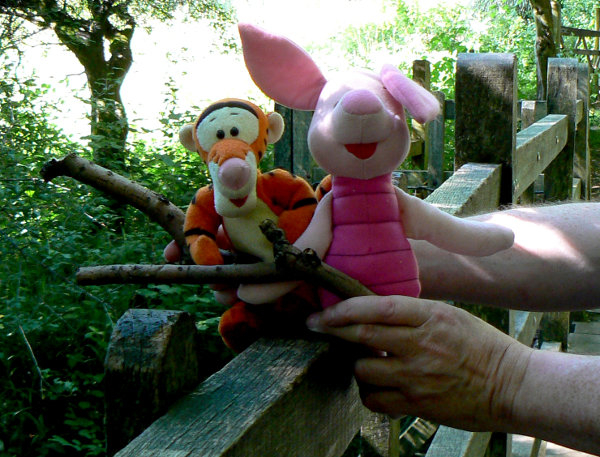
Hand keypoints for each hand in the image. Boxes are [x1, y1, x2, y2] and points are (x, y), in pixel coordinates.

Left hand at [306, 296, 532, 431]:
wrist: (512, 387)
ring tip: (361, 362)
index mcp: (430, 317)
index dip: (344, 308)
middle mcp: (421, 345)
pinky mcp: (418, 405)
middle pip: (362, 335)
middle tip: (314, 326)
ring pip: (363, 370)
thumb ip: (413, 314)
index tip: (324, 310)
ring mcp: (418, 377)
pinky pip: (375, 400)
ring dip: (355, 365)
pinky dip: (369, 393)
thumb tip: (373, 311)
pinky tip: (376, 386)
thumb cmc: (482, 346)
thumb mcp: (449, 316)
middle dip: (331, 329)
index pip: (377, 307)